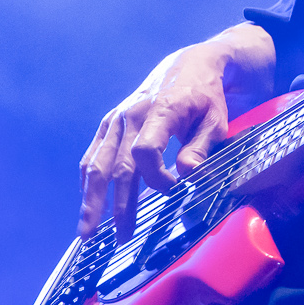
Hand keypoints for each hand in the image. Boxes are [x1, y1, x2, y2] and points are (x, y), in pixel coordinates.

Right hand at [77, 23, 275, 240]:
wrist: (188, 65)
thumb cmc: (206, 97)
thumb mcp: (215, 120)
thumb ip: (200, 149)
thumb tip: (186, 177)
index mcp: (160, 110)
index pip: (144, 151)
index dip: (156, 177)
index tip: (173, 189)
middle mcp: (130, 115)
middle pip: (116, 166)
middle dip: (117, 205)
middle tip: (120, 238)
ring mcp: (116, 120)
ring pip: (96, 165)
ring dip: (91, 201)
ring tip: (88, 234)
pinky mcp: (109, 124)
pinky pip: (92, 157)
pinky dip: (88, 183)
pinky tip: (88, 208)